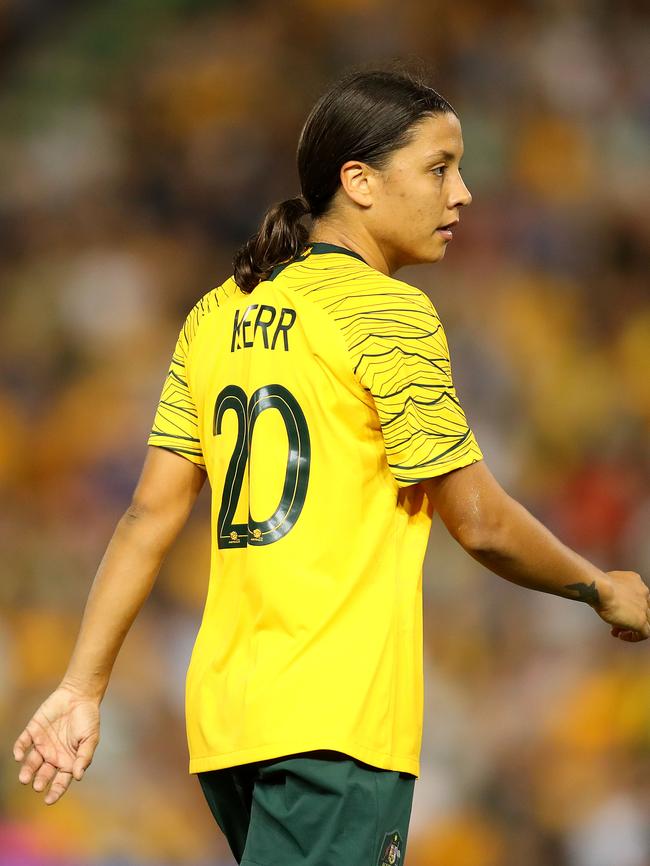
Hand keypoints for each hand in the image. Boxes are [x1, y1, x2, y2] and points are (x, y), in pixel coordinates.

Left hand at [13, 684, 99, 804]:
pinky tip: (19, 756)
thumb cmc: (88, 718)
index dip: (55, 792)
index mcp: (68, 760)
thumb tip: (78, 776)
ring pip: (31, 762)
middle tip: (37, 785)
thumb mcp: (91, 738)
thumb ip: (84, 757)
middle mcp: (53, 756)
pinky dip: (19, 750)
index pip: (60, 781)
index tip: (48, 800)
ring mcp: (42, 744)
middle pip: (43, 774)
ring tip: (24, 778)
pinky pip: (23, 743)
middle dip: (39, 781)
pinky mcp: (33, 731)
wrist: (79, 695)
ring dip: (27, 770)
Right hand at [592, 571, 649, 641]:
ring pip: (646, 622)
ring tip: (619, 631)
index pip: (637, 597)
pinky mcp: (641, 621)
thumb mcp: (606, 582)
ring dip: (632, 627)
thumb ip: (611, 589)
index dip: (628, 606)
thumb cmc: (599, 585)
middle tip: (617, 621)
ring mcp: (643, 608)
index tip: (617, 609)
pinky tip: (621, 636)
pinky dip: (633, 637)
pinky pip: (644, 634)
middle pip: (642, 610)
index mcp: (636, 582)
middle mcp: (643, 594)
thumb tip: (605, 595)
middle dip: (630, 617)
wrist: (601, 589)